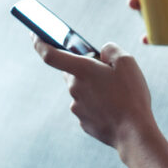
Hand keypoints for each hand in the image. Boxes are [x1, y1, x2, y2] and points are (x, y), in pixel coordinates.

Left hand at [33, 36, 155, 150]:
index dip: (39, 43)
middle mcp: (74, 88)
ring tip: (117, 94)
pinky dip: (98, 105)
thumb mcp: (127, 62)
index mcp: (82, 70)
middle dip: (84, 69)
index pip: (50, 54)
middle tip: (105, 72)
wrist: (133, 133)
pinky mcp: (83, 122)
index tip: (33, 34)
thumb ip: (110, 50)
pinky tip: (114, 108)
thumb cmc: (131, 96)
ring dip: (94, 89)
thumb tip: (102, 52)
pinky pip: (88, 108)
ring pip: (81, 91)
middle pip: (72, 72)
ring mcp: (77, 107)